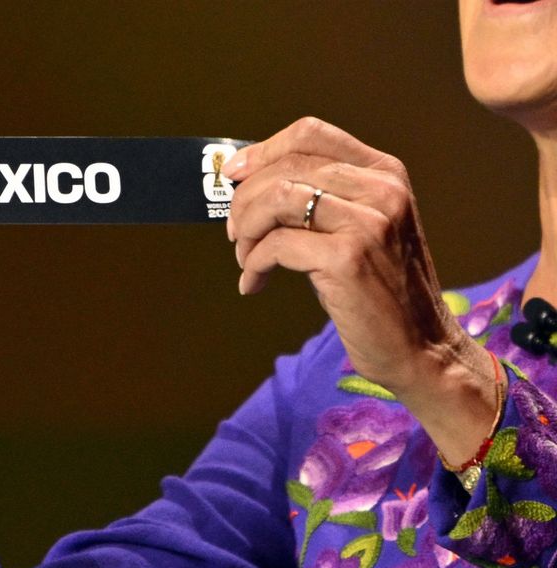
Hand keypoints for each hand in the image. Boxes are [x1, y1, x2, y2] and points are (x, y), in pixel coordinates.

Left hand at [224, 117, 497, 463]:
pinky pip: (276, 245)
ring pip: (277, 198)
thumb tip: (250, 181)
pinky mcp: (348, 258)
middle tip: (235, 233)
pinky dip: (253, 263)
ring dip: (246, 230)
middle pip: (285, 167)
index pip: (310, 134)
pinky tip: (253, 282)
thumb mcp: (363, 228)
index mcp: (385, 172)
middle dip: (244, 199)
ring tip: (245, 257)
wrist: (420, 348)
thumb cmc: (380, 291)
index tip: (232, 174)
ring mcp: (368, 222)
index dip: (262, 151)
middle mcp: (382, 189)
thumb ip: (323, 197)